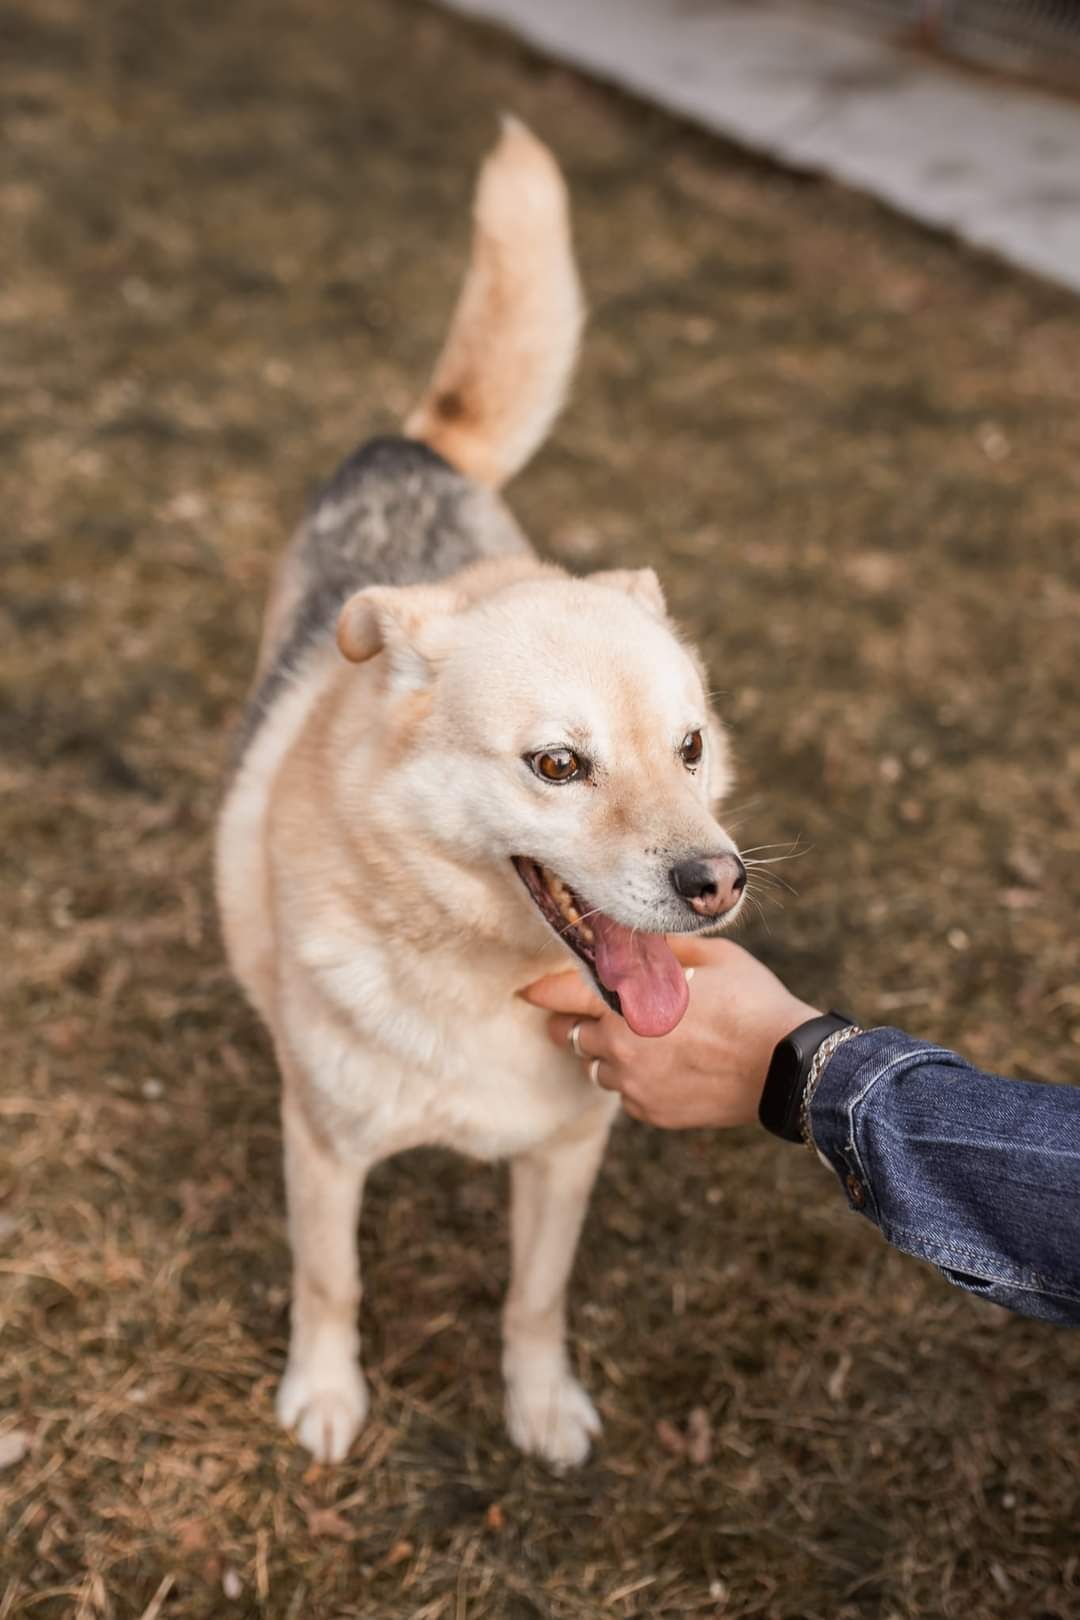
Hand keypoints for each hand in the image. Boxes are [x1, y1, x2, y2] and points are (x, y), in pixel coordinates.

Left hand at [520, 939, 819, 1129]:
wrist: (787, 1066)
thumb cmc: (750, 1001)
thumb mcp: (708, 957)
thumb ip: (662, 949)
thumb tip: (636, 933)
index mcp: (628, 1004)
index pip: (562, 996)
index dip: (543, 991)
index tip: (529, 989)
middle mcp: (621, 1048)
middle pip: (572, 1036)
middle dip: (574, 1023)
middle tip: (585, 1014)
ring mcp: (635, 1085)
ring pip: (598, 1068)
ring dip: (607, 1053)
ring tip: (638, 1040)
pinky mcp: (652, 1113)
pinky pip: (627, 1095)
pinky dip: (635, 1081)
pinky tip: (664, 1066)